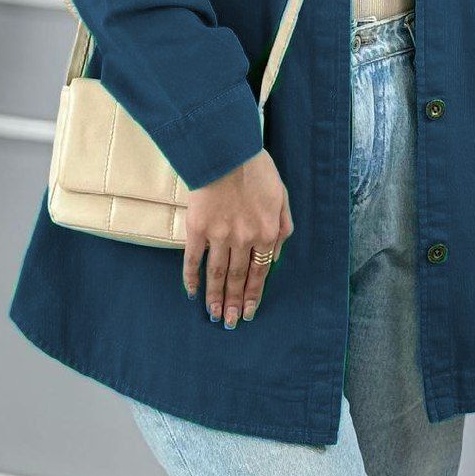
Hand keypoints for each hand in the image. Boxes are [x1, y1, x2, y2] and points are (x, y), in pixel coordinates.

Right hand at [182, 149, 292, 328]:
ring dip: (215, 297)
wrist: (227, 152)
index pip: (260, 273)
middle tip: (229, 323)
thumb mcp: (282, 197)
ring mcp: (219, 236)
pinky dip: (191, 277)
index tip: (249, 313)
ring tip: (213, 315)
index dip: (253, 295)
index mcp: (265, 233)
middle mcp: (243, 240)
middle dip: (233, 303)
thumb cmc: (257, 170)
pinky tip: (191, 292)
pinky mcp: (197, 229)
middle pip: (237, 278)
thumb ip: (283, 228)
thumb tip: (276, 257)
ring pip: (217, 275)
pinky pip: (193, 259)